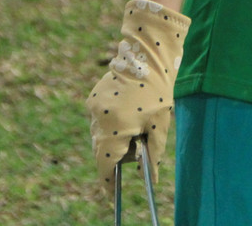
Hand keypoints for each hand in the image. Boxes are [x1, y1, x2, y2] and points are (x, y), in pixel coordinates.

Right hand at [85, 0, 190, 191]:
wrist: (145, 56)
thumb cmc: (158, 92)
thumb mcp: (160, 125)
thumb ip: (153, 154)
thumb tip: (149, 177)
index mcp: (115, 129)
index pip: (105, 165)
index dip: (108, 182)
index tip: (112, 195)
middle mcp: (98, 121)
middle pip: (101, 151)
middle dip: (115, 157)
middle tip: (133, 152)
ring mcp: (92, 109)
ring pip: (99, 136)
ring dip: (113, 139)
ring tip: (135, 126)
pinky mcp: (92, 98)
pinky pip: (99, 120)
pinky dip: (110, 124)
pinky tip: (127, 111)